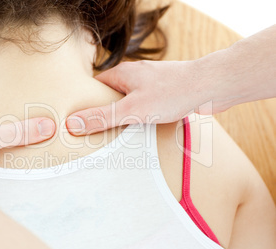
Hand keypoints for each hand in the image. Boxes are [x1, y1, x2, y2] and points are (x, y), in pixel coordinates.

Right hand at [66, 60, 208, 134]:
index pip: (94, 87)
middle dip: (105, 114)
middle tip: (96, 134)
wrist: (211, 86)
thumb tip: (73, 122)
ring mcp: (150, 85)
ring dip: (124, 118)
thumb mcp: (131, 109)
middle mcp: (134, 77)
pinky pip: (145, 108)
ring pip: (129, 103)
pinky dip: (140, 119)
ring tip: (117, 137)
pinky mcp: (164, 94)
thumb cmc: (173, 92)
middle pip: (111, 96)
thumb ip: (102, 117)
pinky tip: (141, 133)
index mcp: (122, 74)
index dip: (85, 104)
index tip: (78, 121)